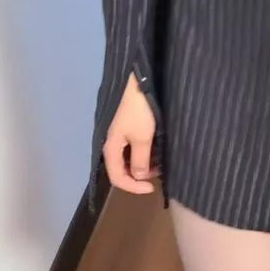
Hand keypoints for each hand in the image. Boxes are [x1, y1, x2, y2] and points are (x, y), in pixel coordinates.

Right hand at [103, 73, 157, 194]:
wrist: (137, 82)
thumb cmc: (139, 111)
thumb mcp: (142, 138)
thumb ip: (140, 160)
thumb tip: (139, 177)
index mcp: (110, 149)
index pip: (117, 179)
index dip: (134, 188)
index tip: (152, 187)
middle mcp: (111, 144)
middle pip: (121, 170)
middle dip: (139, 176)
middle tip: (158, 174)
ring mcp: (118, 136)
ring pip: (127, 160)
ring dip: (142, 165)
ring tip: (159, 163)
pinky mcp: (125, 128)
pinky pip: (131, 149)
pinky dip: (142, 154)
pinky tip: (154, 151)